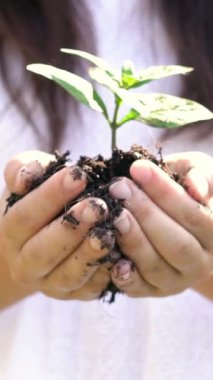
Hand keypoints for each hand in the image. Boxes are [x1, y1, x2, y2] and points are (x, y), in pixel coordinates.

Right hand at [0, 151, 113, 300]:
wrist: (41, 237)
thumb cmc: (37, 200)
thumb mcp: (27, 180)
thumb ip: (24, 170)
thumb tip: (29, 175)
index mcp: (10, 234)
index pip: (25, 216)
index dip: (50, 196)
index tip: (78, 175)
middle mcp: (25, 265)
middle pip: (44, 251)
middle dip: (72, 228)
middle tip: (98, 206)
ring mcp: (49, 284)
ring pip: (68, 275)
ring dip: (90, 254)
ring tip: (109, 231)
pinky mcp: (73, 294)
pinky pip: (89, 289)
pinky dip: (105, 273)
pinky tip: (120, 254)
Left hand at [109, 152, 212, 297]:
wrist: (175, 219)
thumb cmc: (184, 189)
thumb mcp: (197, 172)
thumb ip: (200, 175)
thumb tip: (195, 188)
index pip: (194, 215)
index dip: (165, 192)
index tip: (138, 168)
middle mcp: (201, 262)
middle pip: (176, 244)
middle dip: (145, 213)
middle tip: (119, 188)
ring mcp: (177, 280)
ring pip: (156, 266)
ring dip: (133, 239)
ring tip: (114, 213)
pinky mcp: (153, 290)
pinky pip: (139, 288)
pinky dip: (125, 276)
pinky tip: (113, 258)